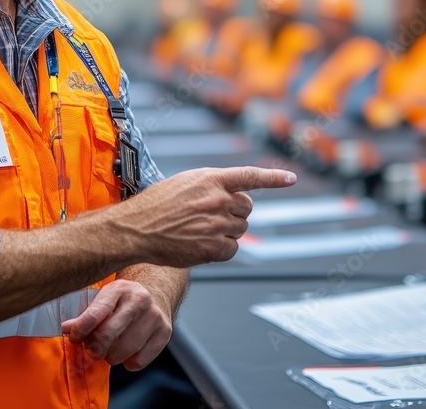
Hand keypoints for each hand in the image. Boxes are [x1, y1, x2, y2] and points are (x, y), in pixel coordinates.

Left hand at [61, 279, 170, 370]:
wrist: (156, 294)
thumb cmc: (123, 300)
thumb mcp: (104, 299)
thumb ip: (86, 315)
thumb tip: (65, 328)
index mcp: (120, 288)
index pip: (95, 314)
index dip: (80, 330)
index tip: (74, 337)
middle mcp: (139, 300)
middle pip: (108, 336)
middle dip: (95, 348)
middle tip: (93, 349)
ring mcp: (154, 316)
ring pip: (123, 351)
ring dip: (112, 356)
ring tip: (112, 348)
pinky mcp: (165, 332)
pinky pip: (139, 361)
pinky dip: (129, 362)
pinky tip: (129, 350)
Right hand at [119, 166, 295, 267]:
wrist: (135, 228)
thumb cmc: (154, 206)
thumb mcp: (184, 183)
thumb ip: (210, 186)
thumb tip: (230, 195)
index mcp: (211, 178)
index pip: (250, 175)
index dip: (273, 178)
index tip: (291, 179)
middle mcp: (218, 198)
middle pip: (247, 208)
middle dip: (235, 213)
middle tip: (212, 217)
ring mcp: (216, 223)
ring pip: (240, 229)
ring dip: (227, 232)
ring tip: (199, 230)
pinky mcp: (212, 246)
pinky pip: (232, 249)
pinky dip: (222, 250)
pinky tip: (202, 246)